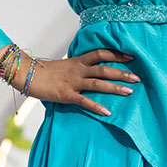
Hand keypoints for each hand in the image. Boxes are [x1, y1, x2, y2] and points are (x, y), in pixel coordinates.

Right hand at [20, 48, 141, 113]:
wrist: (27, 75)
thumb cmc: (46, 72)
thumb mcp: (66, 65)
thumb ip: (80, 66)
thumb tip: (93, 68)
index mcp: (79, 61)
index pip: (102, 53)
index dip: (117, 54)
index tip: (132, 56)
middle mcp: (78, 70)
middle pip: (104, 68)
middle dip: (122, 73)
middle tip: (138, 78)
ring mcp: (72, 82)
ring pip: (98, 83)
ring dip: (115, 88)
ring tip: (130, 92)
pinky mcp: (66, 95)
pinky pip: (84, 101)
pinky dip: (96, 107)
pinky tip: (108, 112)